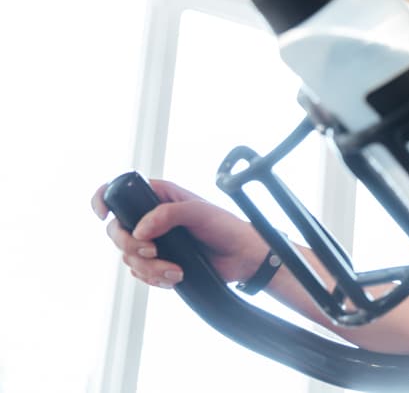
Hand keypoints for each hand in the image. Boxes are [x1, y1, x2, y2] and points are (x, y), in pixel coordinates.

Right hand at [91, 179, 266, 288]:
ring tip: (176, 270)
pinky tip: (176, 276)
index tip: (103, 213)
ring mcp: (153, 241)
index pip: (121, 192)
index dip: (104, 199)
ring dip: (149, 268)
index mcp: (159, 197)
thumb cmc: (226, 227)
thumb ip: (168, 214)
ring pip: (127, 257)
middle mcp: (151, 218)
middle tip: (153, 251)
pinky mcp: (158, 263)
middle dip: (130, 245)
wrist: (241, 258)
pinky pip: (140, 274)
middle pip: (116, 231)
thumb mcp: (200, 212)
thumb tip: (140, 229)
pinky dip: (154, 278)